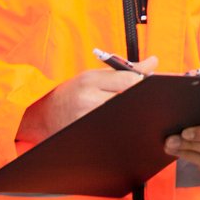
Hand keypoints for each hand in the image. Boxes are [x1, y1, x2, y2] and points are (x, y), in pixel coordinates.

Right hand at [16, 56, 155, 144]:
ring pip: (123, 118)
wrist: (45, 115)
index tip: (149, 85)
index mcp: (90, 81)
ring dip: (133, 115)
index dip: (144, 83)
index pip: (129, 81)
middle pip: (128, 100)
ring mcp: (87, 121)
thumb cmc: (73, 92)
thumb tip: (154, 62)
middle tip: (145, 101)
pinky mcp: (88, 137)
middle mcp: (87, 101)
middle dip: (140, 100)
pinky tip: (124, 125)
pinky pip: (114, 132)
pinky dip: (123, 128)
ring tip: (132, 112)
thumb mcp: (94, 76)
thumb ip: (125, 69)